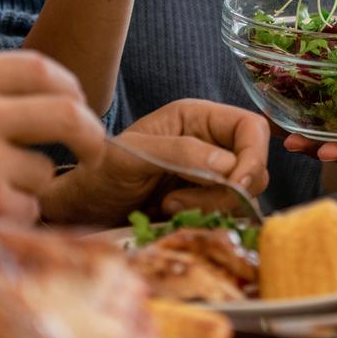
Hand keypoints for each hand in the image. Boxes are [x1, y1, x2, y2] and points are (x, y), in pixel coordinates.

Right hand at [0, 52, 105, 223]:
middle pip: (66, 113)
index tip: (79, 101)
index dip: (68, 85)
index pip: (36, 67)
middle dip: (91, 133)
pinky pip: (30, 207)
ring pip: (44, 170)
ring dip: (28, 185)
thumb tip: (46, 90)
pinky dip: (13, 214)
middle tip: (95, 149)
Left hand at [43, 99, 269, 223]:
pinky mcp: (207, 204)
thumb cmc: (98, 172)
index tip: (236, 184)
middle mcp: (211, 143)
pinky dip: (207, 219)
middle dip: (227, 189)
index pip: (251, 128)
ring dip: (212, 206)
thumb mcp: (131, 156)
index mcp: (198, 118)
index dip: (253, 155)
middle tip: (180, 200)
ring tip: (169, 207)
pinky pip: (229, 214)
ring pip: (245, 195)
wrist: (82, 210)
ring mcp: (211, 175)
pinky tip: (171, 216)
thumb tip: (229, 165)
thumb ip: (179, 153)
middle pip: (255, 165)